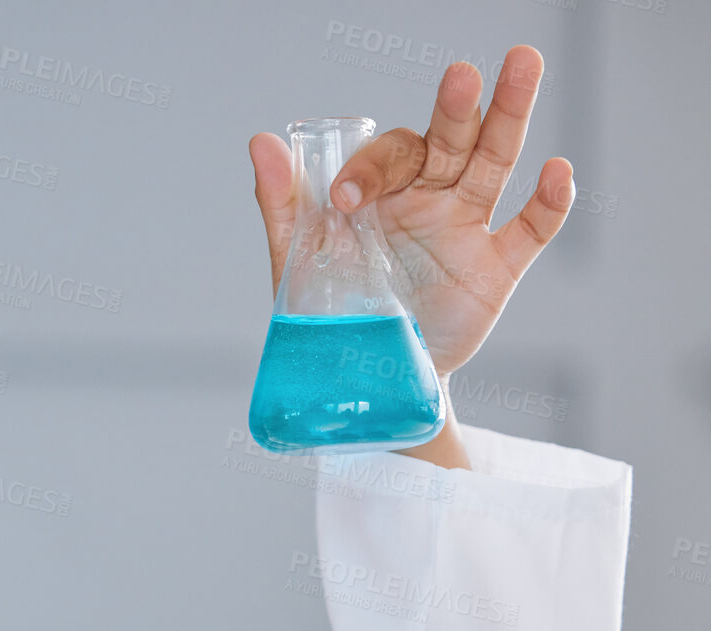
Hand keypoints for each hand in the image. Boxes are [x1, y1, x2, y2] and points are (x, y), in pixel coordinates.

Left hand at [249, 45, 573, 378]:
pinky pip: (531, 230)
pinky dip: (549, 201)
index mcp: (384, 190)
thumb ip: (285, 202)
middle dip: (456, 108)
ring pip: (494, 163)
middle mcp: (430, 197)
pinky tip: (557, 170)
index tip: (343, 197)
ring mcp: (467, 228)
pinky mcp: (497, 268)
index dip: (370, 167)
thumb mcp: (300, 259)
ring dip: (509, 118)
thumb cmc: (335, 310)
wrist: (367, 376)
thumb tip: (261, 141)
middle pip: (450, 139)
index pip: (388, 155)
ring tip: (522, 66)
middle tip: (461, 75)